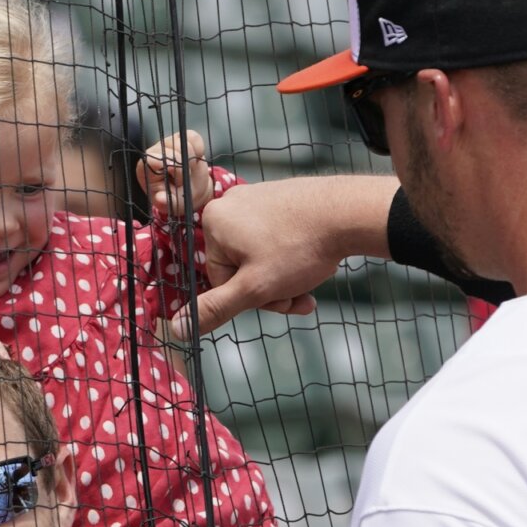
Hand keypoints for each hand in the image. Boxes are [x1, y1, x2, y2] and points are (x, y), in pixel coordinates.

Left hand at [138, 129, 213, 219]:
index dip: (169, 166)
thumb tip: (160, 198)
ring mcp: (168, 142)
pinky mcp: (182, 137)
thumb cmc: (176, 198)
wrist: (191, 191)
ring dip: (191, 159)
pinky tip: (195, 160)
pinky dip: (198, 148)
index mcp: (146, 168)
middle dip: (182, 167)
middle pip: (171, 150)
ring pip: (183, 142)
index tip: (178, 179)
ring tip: (188, 171)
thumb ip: (165, 202)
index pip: (153, 159)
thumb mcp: (171, 205)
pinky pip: (192, 136)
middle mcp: (155, 152)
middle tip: (182, 180)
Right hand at [171, 175, 394, 341]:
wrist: (349, 212)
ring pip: (262, 257)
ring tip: (310, 279)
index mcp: (214, 222)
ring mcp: (257, 198)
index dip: (251, 298)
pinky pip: (277, 238)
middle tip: (299, 295)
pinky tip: (314, 260)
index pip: (220, 279)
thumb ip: (216, 309)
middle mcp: (231, 205)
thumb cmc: (299, 248)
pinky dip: (294, 256)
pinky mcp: (281, 198)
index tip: (278, 300)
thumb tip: (176, 327)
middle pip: (241, 268)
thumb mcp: (254, 288)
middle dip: (271, 290)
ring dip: (286, 279)